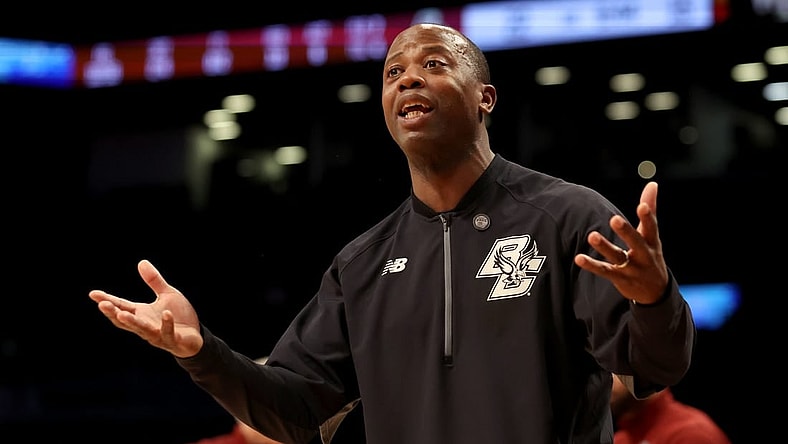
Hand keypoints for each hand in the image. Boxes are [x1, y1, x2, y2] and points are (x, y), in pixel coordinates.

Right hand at [89, 259, 202, 357]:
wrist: (196, 337)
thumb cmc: (179, 316)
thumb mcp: (167, 294)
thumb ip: (154, 281)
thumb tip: (141, 262)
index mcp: (141, 314)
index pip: (121, 306)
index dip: (107, 300)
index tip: (93, 294)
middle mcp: (145, 326)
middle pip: (125, 320)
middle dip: (113, 313)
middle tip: (102, 305)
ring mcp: (158, 334)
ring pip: (142, 330)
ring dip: (132, 322)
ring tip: (122, 314)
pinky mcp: (173, 340)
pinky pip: (168, 332)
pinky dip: (166, 324)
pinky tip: (166, 314)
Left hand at [574, 182, 668, 303]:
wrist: (656, 292)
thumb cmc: (650, 255)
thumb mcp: (652, 235)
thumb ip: (650, 209)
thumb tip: (652, 183)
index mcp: (652, 242)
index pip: (652, 228)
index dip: (648, 217)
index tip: (642, 206)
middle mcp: (644, 256)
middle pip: (635, 242)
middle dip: (626, 231)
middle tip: (614, 219)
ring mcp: (632, 269)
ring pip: (617, 257)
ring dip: (604, 247)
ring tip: (591, 235)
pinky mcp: (620, 279)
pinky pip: (604, 271)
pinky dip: (592, 265)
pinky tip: (578, 258)